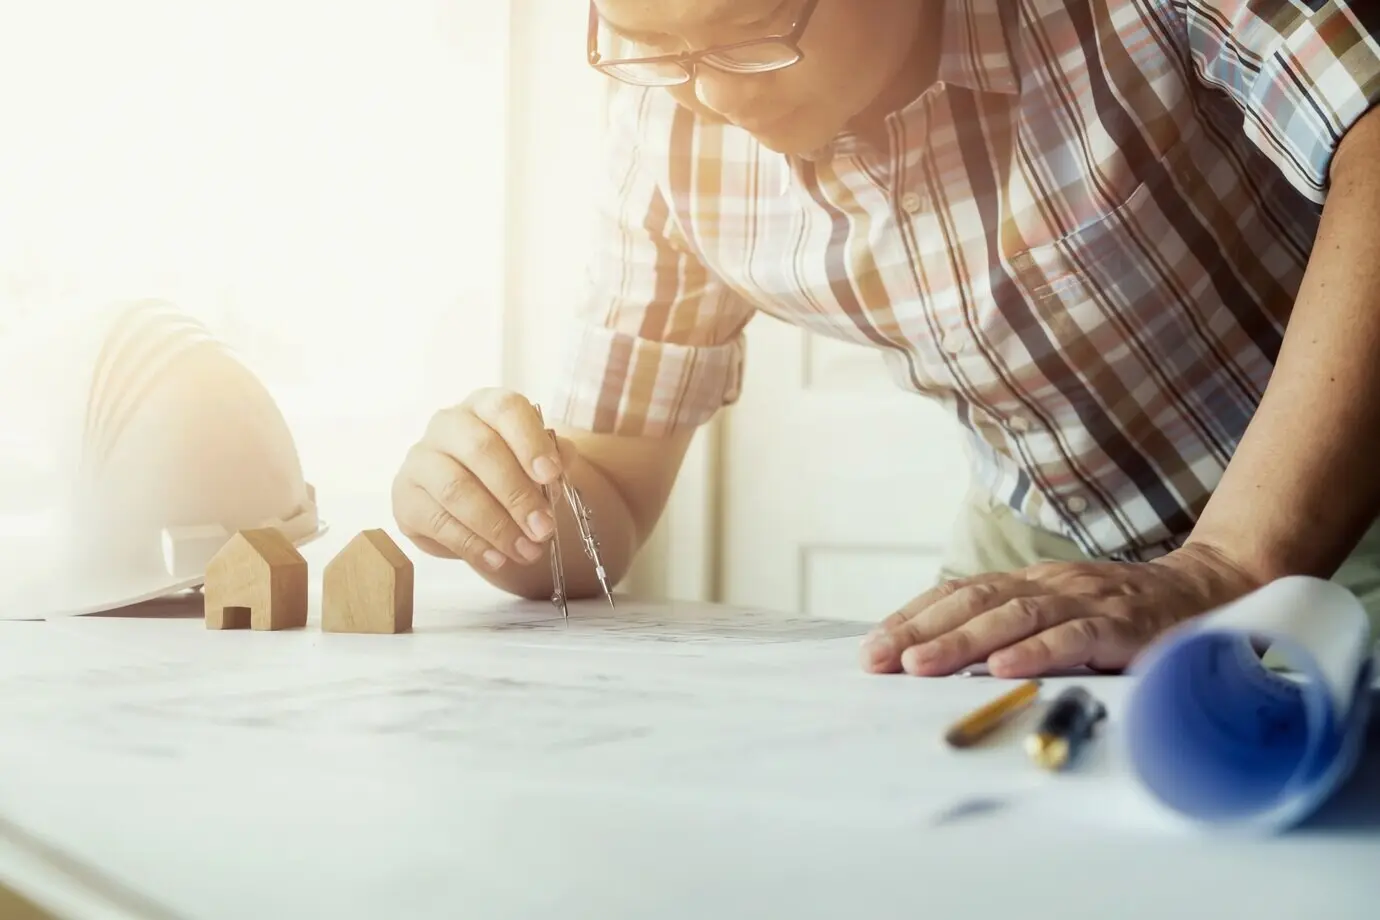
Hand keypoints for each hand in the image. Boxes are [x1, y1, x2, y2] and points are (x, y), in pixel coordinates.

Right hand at [391, 389, 573, 572]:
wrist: (474, 504)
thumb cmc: (510, 473)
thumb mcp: (537, 461)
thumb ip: (554, 458)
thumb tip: (560, 462)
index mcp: (485, 406)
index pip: (505, 409)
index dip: (530, 441)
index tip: (551, 475)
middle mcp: (448, 424)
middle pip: (481, 451)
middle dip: (517, 495)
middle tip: (543, 528)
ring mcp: (421, 459)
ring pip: (457, 490)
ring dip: (496, 526)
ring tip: (525, 551)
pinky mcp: (405, 497)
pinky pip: (438, 522)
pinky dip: (472, 545)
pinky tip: (497, 558)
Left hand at [859, 544, 1262, 677]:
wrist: (1210, 591)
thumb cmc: (1121, 613)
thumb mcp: (1059, 615)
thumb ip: (1013, 630)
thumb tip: (944, 660)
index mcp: (1029, 583)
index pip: (957, 595)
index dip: (912, 618)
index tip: (870, 649)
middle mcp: (1050, 585)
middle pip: (973, 602)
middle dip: (920, 631)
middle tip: (878, 659)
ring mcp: (1086, 601)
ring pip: (1014, 617)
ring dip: (962, 642)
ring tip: (920, 665)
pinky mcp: (1123, 625)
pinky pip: (1074, 637)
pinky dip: (1036, 651)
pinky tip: (1003, 668)